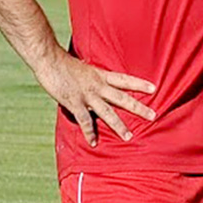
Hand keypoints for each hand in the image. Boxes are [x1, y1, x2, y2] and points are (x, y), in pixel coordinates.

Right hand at [33, 53, 156, 145]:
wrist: (48, 58)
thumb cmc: (63, 62)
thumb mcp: (83, 68)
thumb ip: (92, 78)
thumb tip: (97, 83)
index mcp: (100, 75)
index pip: (125, 80)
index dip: (139, 84)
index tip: (154, 88)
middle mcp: (97, 85)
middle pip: (122, 98)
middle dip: (138, 108)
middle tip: (153, 116)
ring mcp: (87, 95)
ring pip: (108, 113)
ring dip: (119, 125)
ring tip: (129, 137)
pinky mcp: (74, 102)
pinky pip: (85, 120)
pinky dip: (89, 133)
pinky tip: (93, 143)